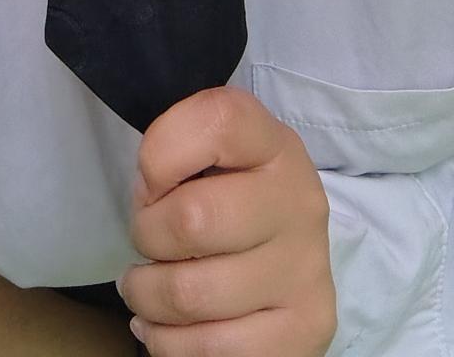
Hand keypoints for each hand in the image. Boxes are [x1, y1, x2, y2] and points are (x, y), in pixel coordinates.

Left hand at [116, 86, 337, 355]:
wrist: (291, 257)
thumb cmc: (232, 196)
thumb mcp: (213, 155)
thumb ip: (177, 153)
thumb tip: (147, 199)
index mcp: (275, 144)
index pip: (218, 120)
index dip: (161, 151)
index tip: (153, 180)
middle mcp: (300, 203)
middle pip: (193, 219)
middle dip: (146, 233)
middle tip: (147, 239)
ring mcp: (306, 271)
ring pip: (190, 293)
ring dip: (147, 294)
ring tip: (146, 286)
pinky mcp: (304, 331)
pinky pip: (209, 349)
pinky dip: (167, 342)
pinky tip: (166, 325)